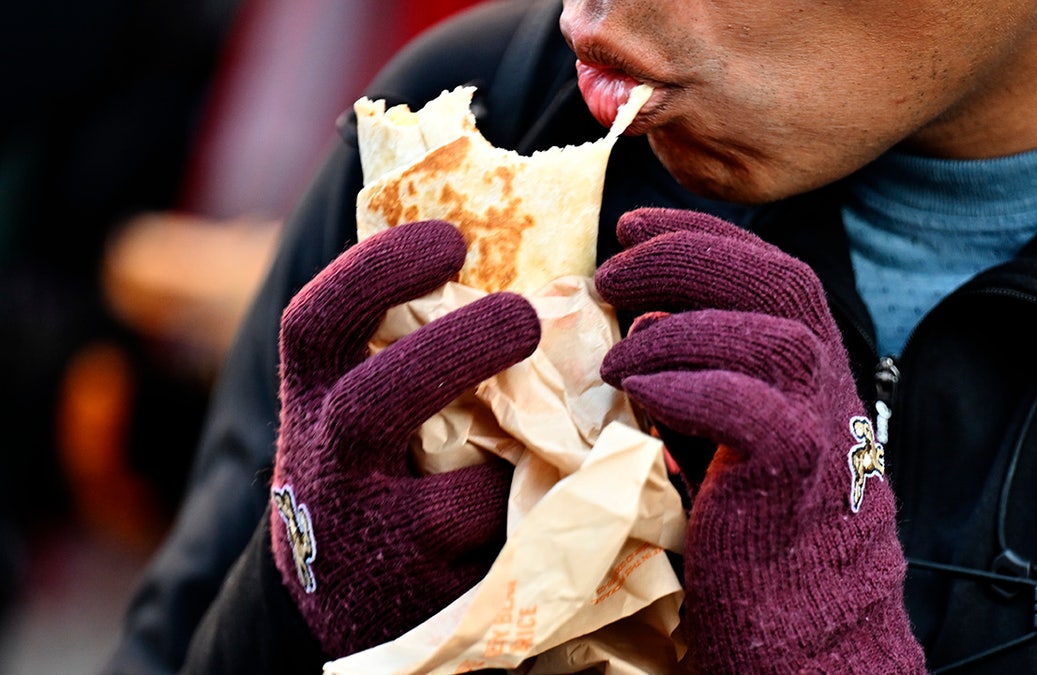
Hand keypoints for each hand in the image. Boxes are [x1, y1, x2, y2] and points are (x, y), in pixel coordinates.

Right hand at [269, 221, 540, 656]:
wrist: (350, 609)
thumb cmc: (380, 480)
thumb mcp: (364, 417)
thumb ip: (401, 356)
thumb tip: (503, 263)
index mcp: (313, 400)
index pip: (316, 323)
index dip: (378, 270)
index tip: (449, 239)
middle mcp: (324, 461)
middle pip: (370, 398)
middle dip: (453, 346)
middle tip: (523, 315)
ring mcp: (367, 524)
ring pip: (429, 470)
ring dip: (494, 415)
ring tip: (554, 386)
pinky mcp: (416, 575)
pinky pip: (481, 514)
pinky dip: (523, 479)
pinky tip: (555, 464)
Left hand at [596, 208, 923, 672]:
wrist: (804, 632)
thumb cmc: (753, 531)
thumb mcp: (730, 435)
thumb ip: (705, 375)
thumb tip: (642, 325)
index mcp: (810, 368)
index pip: (768, 268)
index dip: (699, 233)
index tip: (633, 226)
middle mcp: (829, 386)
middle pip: (776, 282)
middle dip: (685, 259)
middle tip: (611, 274)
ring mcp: (822, 429)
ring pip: (768, 336)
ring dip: (677, 332)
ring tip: (618, 359)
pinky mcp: (794, 476)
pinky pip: (748, 405)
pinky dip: (687, 386)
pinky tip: (645, 399)